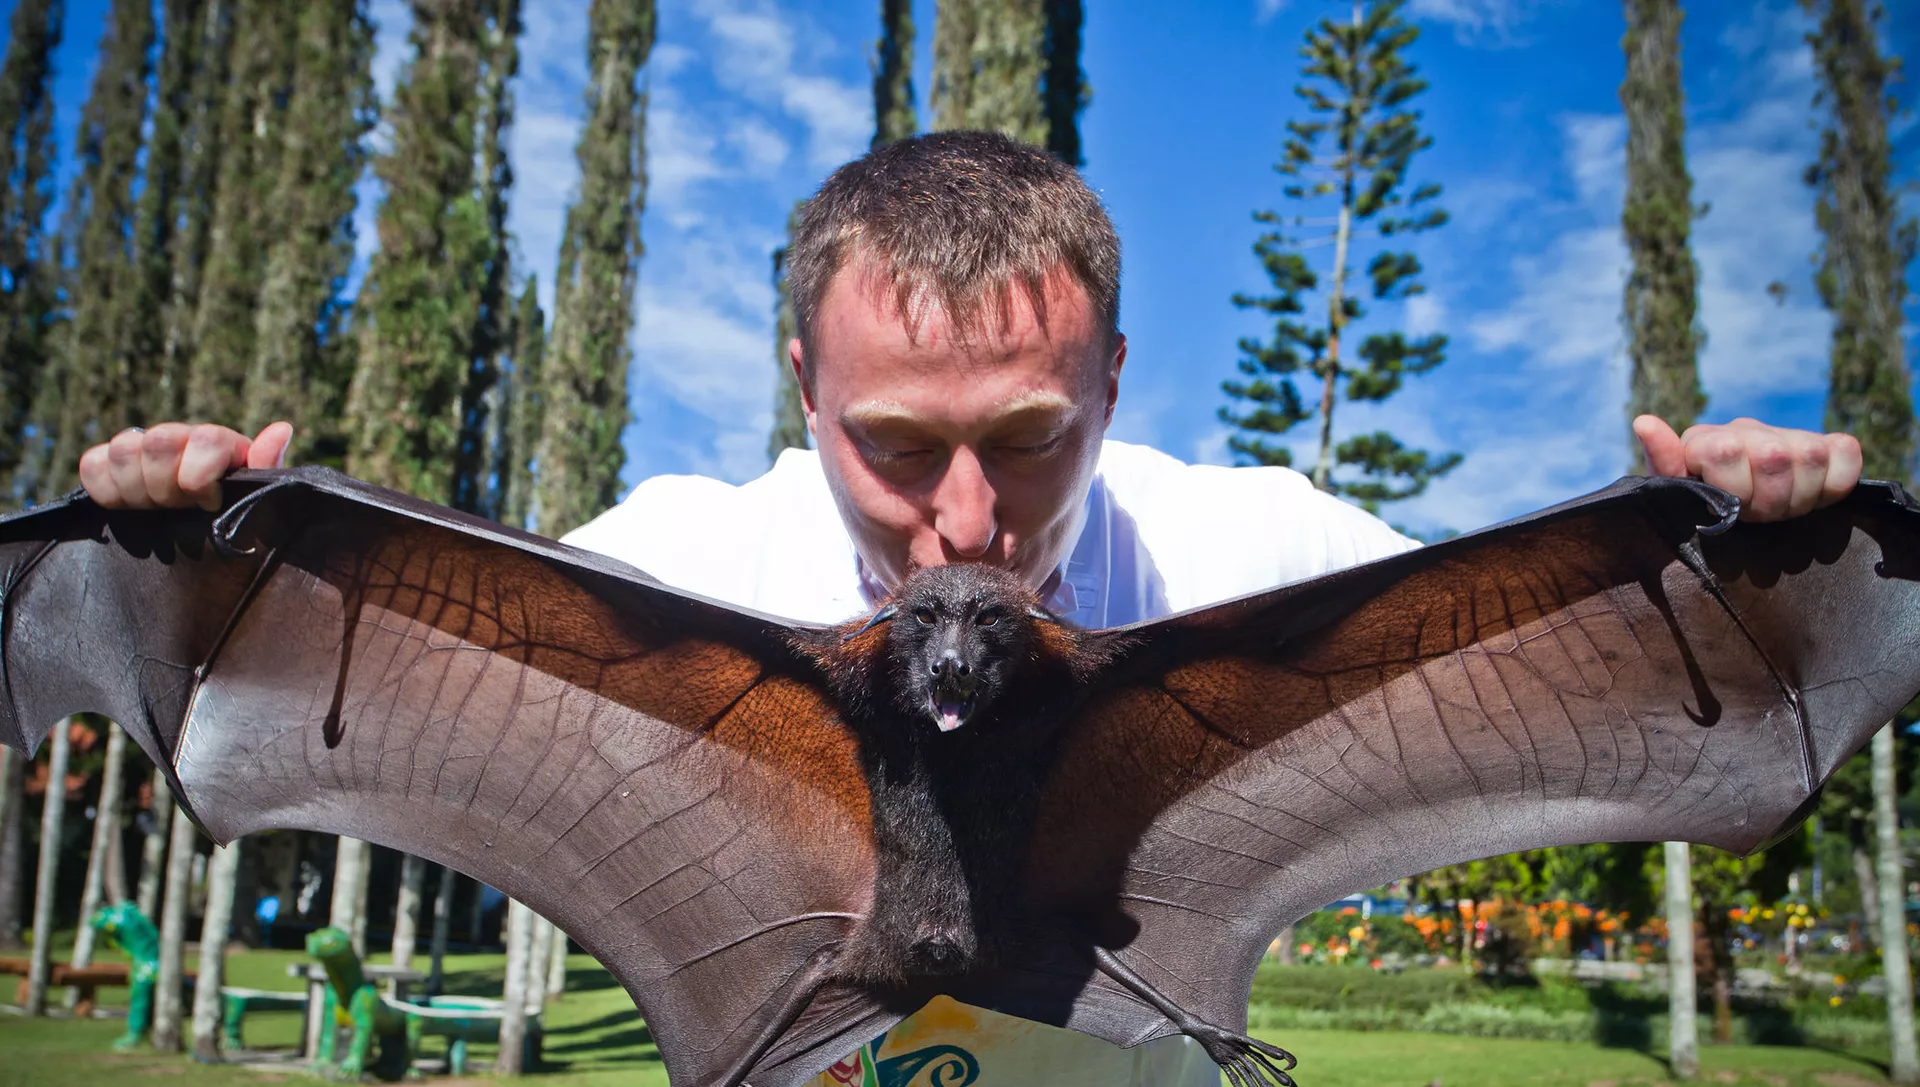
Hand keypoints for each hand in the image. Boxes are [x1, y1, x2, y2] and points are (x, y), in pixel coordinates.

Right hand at [78, 421, 293, 510]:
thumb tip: (281, 429)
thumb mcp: (257, 496)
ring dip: (136, 490)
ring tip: (155, 510)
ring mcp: (139, 448)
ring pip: (122, 449)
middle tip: (179, 509)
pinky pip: (91, 463)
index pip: (204, 439)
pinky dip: (105, 487)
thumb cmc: (234, 513)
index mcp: (215, 442)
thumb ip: (266, 466)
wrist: (199, 533)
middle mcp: (176, 436)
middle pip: (158, 442)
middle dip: (167, 487)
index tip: (209, 503)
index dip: (200, 476)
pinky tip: (128, 506)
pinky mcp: (106, 465)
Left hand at [1633, 415, 1861, 521]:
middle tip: (1759, 512)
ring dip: (1799, 496)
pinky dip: (1836, 479)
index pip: (1726, 452)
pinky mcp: (1830, 445)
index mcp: (1707, 440)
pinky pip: (1846, 453)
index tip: (1729, 505)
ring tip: (1781, 505)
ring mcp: (1791, 436)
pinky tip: (1813, 490)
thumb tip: (1644, 421)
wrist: (1738, 515)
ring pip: (1808, 457)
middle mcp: (1749, 430)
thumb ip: (1663, 462)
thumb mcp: (1673, 494)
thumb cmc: (1699, 509)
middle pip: (1773, 459)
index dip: (1734, 492)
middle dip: (1768, 500)